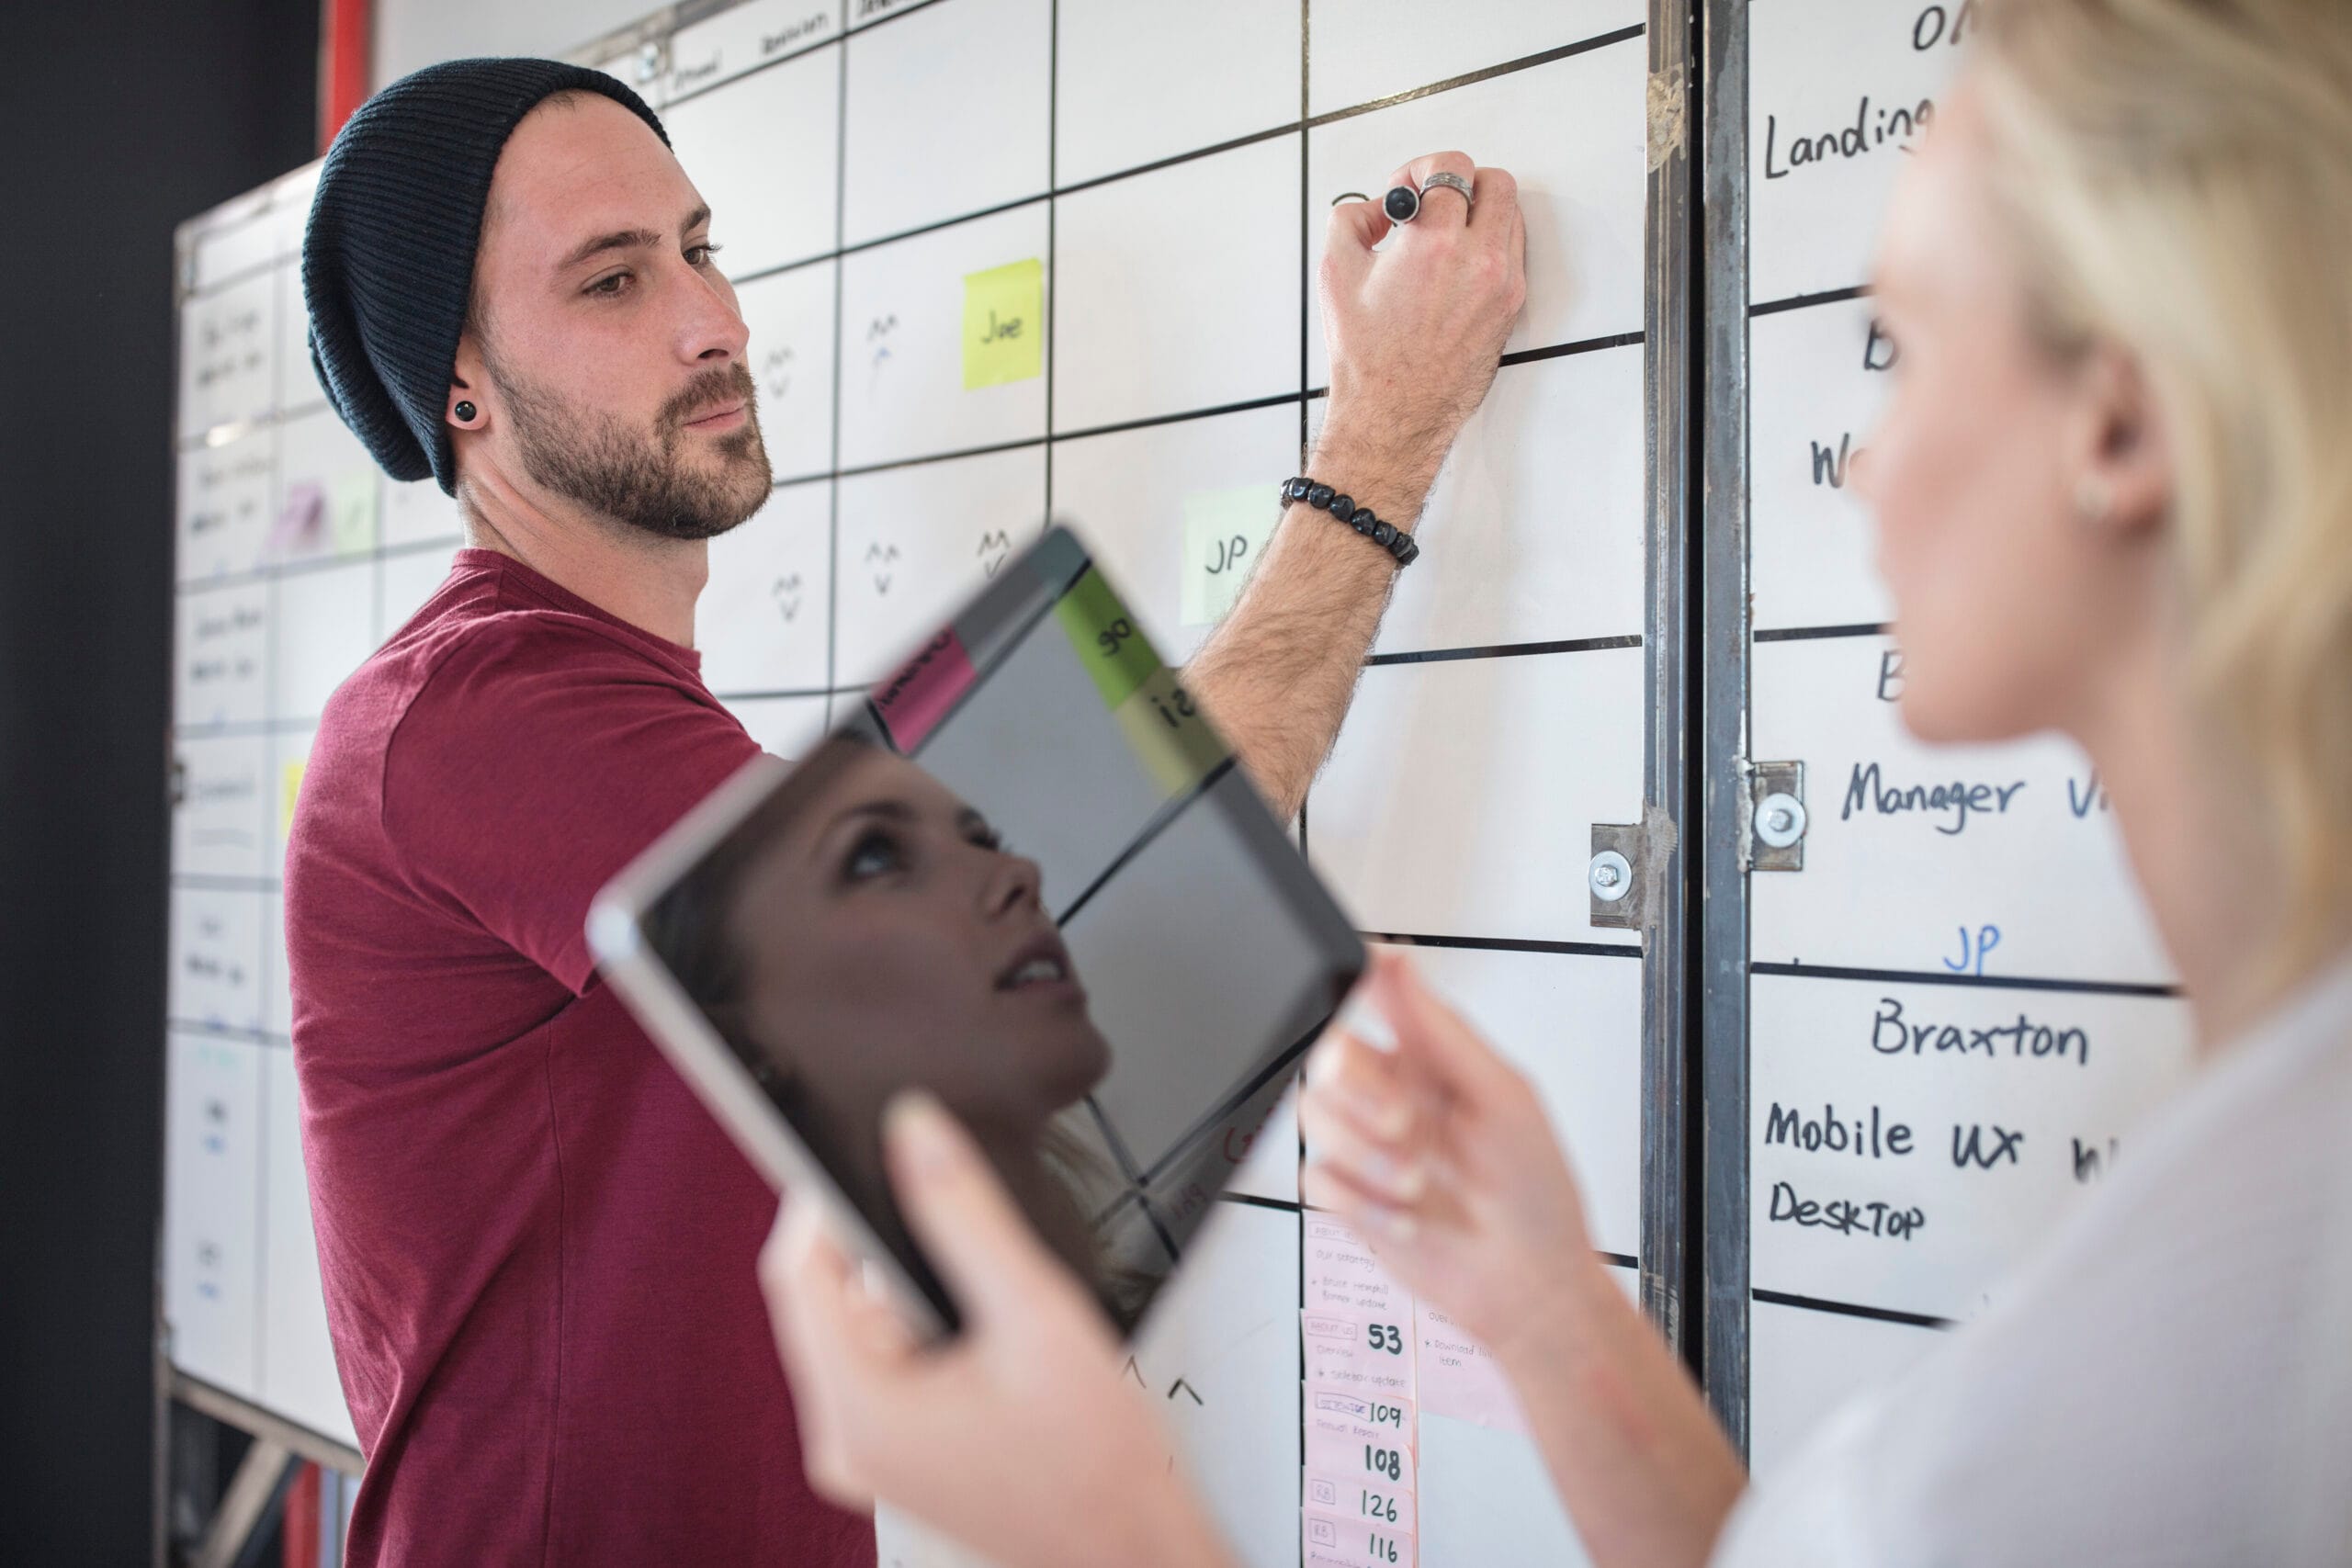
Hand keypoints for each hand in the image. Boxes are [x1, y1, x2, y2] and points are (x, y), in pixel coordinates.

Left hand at [759, 1093, 1234, 1567]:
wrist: (1132, 1549)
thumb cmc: (1096, 1466)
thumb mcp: (1035, 1314)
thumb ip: (966, 1213)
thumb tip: (916, 1134)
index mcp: (859, 1411)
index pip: (796, 1272)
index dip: (821, 1199)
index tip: (863, 1151)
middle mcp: (846, 1440)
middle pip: (828, 1297)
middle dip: (888, 1250)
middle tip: (959, 1233)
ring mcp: (868, 1454)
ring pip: (862, 1327)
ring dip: (915, 1292)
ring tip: (992, 1309)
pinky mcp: (896, 1454)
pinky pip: (885, 1363)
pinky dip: (925, 1331)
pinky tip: (987, 1342)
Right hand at [1298, 951, 1605, 1369]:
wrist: (1527, 1287)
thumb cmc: (1535, 1194)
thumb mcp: (1502, 1097)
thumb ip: (1441, 1031)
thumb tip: (1401, 965)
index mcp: (1429, 1060)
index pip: (1371, 1001)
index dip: (1351, 989)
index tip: (1352, 994)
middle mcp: (1392, 1096)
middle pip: (1329, 1057)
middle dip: (1360, 1092)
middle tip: (1402, 1122)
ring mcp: (1368, 1147)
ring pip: (1313, 1115)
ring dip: (1365, 1154)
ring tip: (1415, 1181)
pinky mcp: (1350, 1197)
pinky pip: (1314, 1177)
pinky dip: (1359, 1201)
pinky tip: (1404, 1216)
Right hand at [1315, 152, 1527, 510]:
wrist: (1392, 412)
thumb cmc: (1366, 356)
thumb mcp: (1335, 272)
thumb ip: (1352, 218)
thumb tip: (1377, 208)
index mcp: (1435, 245)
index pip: (1451, 168)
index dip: (1423, 168)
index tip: (1407, 189)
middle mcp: (1478, 261)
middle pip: (1496, 182)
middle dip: (1462, 182)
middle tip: (1434, 202)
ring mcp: (1502, 284)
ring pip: (1512, 216)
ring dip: (1480, 212)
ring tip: (1446, 234)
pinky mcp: (1510, 307)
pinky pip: (1513, 253)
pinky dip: (1490, 245)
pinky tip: (1458, 263)